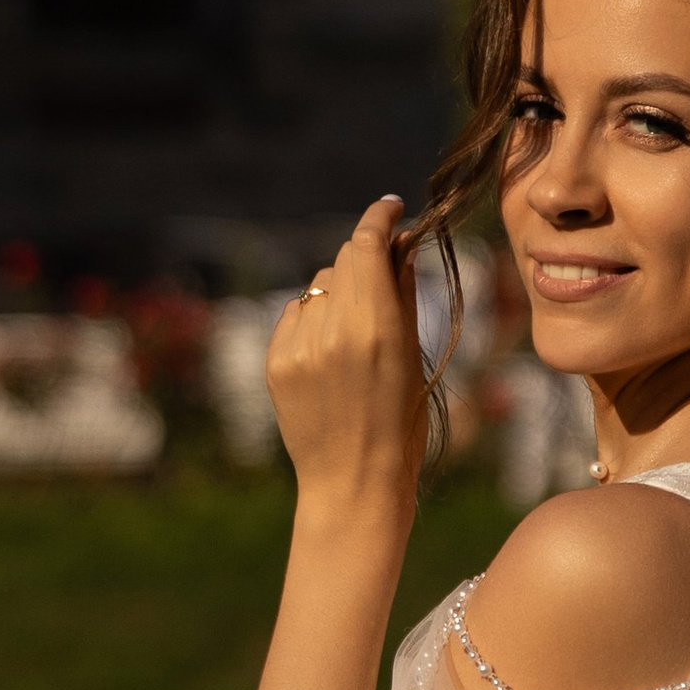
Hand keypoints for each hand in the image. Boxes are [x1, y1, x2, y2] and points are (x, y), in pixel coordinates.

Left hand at [266, 196, 424, 524]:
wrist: (353, 482)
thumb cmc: (400, 423)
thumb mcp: (414, 357)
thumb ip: (403, 293)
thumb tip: (401, 242)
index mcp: (379, 329)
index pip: (367, 244)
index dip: (378, 216)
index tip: (389, 207)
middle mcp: (335, 331)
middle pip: (344, 259)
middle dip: (364, 258)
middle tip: (382, 277)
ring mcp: (300, 347)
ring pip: (319, 286)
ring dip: (339, 293)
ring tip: (355, 334)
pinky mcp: (275, 362)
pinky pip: (294, 315)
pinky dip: (312, 321)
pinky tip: (328, 354)